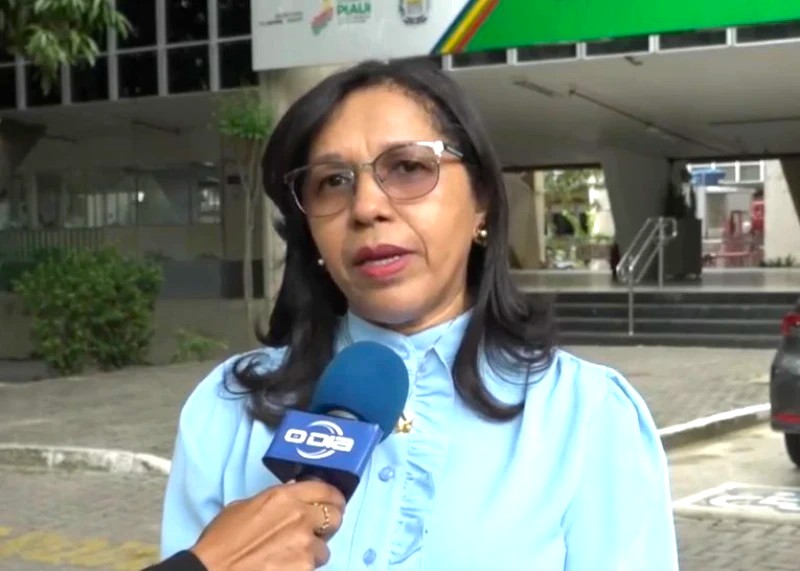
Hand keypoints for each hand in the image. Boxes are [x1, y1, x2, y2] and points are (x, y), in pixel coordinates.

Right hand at [190, 481, 345, 570]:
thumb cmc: (221, 540)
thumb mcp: (245, 507)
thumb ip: (274, 500)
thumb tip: (292, 496)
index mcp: (284, 497)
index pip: (325, 489)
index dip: (333, 496)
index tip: (333, 502)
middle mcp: (300, 516)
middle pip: (336, 515)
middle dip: (329, 523)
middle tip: (318, 530)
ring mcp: (304, 544)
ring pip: (325, 547)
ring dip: (313, 551)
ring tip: (294, 554)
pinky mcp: (304, 568)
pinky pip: (314, 566)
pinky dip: (304, 567)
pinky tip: (288, 566)